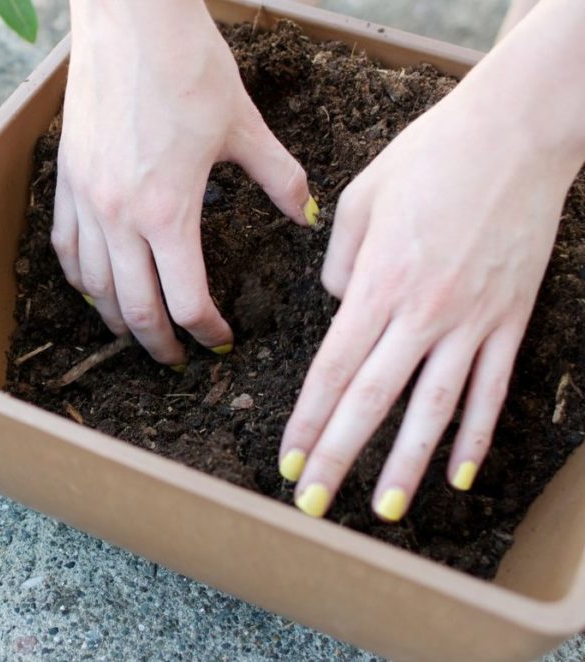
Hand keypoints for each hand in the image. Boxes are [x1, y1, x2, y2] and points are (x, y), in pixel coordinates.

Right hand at [55, 0, 314, 365]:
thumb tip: (305, 214)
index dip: (206, 331)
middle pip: (135, 308)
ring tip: (135, 331)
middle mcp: (120, 217)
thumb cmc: (188, 66)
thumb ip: (279, 178)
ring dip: (116, 318)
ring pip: (93, 287)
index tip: (220, 340)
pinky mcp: (67, 180)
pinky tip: (92, 287)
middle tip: (176, 358)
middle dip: (159, 343)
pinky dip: (79, 278)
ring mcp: (86, 200)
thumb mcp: (244, 125)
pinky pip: (66, 247)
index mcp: (168, 212)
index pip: (186, 300)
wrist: (130, 20)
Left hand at [279, 42, 584, 520]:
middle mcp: (422, 312)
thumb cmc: (431, 156)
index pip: (333, 369)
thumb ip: (338, 261)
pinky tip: (459, 473)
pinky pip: (491, 388)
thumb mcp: (360, 198)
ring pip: (434, 408)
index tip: (290, 462)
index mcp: (376, 283)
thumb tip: (338, 304)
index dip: (308, 421)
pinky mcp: (511, 319)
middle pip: (372, 400)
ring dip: (407, 464)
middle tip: (315, 506)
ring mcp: (472, 320)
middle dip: (339, 457)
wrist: (516, 131)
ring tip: (385, 509)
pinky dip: (475, 434)